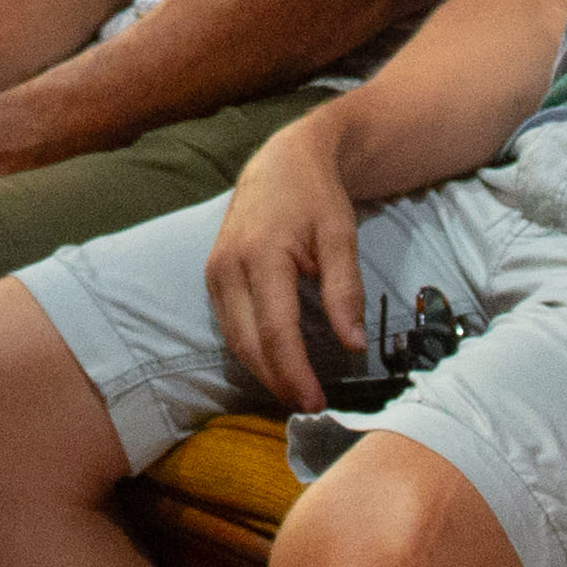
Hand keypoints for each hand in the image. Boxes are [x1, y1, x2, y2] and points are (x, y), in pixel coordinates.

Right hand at [198, 127, 374, 413]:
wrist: (282, 160)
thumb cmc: (315, 195)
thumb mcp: (341, 236)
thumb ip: (346, 291)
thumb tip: (354, 345)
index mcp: (262, 255)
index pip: (276, 331)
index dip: (295, 372)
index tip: (317, 402)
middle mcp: (228, 267)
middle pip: (250, 344)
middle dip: (279, 381)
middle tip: (310, 405)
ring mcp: (214, 272)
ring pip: (235, 340)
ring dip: (263, 371)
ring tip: (296, 391)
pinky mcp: (212, 276)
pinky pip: (229, 326)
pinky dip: (252, 350)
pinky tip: (277, 363)